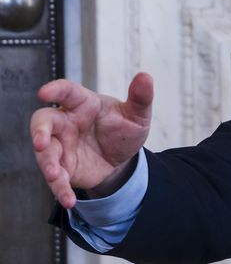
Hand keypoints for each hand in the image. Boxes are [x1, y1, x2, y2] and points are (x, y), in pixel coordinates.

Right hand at [31, 73, 153, 208]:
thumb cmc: (123, 129)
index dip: (55, 90)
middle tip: (41, 141)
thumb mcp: (137, 115)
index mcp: (83, 103)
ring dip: (47, 165)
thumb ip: (141, 97)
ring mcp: (61, 145)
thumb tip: (145, 76)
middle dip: (39, 131)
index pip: (67, 92)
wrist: (122, 159)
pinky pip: (55, 178)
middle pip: (43, 121)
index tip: (44, 92)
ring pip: (45, 153)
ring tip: (55, 176)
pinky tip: (69, 200)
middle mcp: (66, 123)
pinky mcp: (62, 167)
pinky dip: (59, 189)